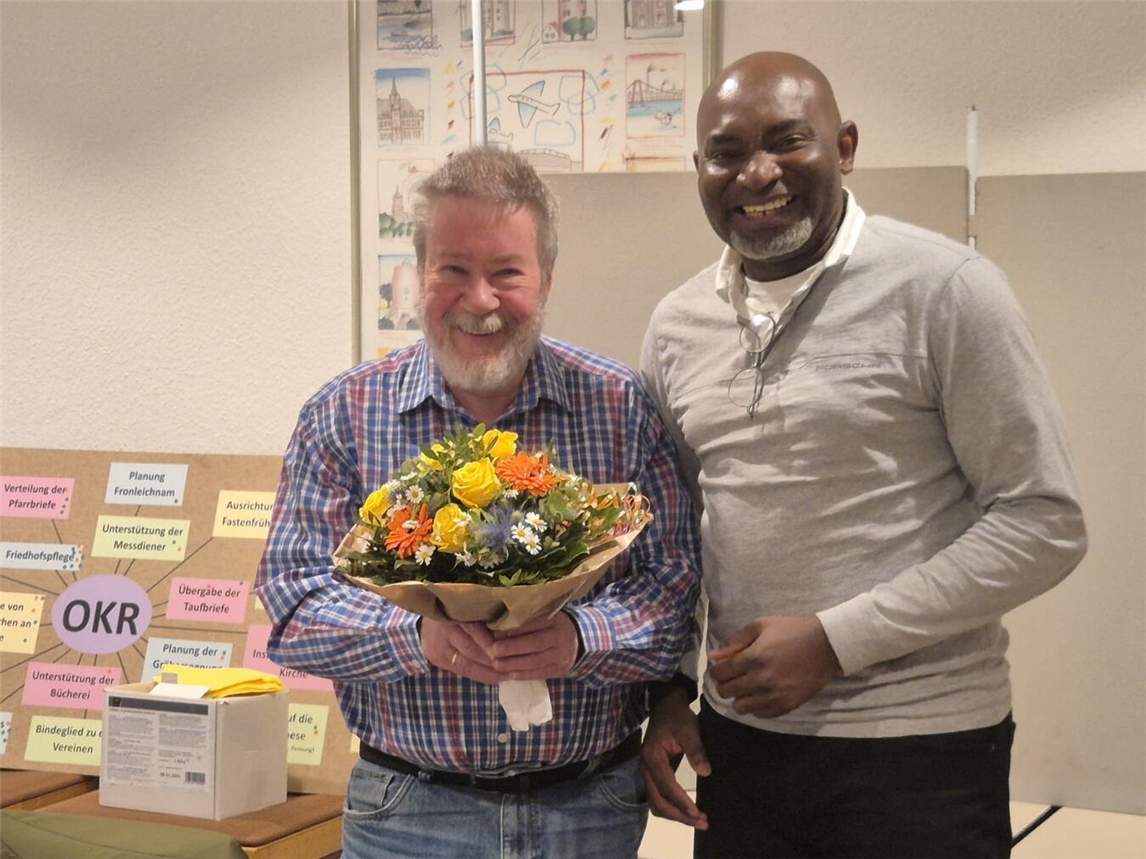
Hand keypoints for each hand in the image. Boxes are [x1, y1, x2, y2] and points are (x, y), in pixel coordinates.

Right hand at [421, 617, 503, 683]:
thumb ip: (482, 617)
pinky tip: (494, 678)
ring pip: (466, 665)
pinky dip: (480, 676)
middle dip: (493, 660)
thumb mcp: (465, 609)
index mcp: (455, 614)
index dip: (490, 641)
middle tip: (513, 665)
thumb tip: (510, 629)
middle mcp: (446, 632)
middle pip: (471, 649)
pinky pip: (462, 672)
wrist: (423, 625)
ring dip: (488, 672)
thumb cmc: (453, 613)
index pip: (473, 629)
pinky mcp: (438, 661)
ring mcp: (440, 648)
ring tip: (507, 675)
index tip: (508, 649)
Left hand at [488, 611, 579, 680]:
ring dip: (514, 664)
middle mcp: (561, 637)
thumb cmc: (555, 625)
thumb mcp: (547, 616)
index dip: (516, 629)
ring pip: (536, 661)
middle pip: (535, 643)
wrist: (581, 640)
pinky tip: (510, 675)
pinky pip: (540, 673)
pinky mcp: (560, 670)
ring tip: (496, 664)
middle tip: (493, 651)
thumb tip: (501, 626)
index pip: (535, 624)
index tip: (497, 633)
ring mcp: (562, 656)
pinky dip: (524, 675)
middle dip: (512, 648)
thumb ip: (529, 620)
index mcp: (556, 620)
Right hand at [640, 687, 710, 828]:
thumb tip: (705, 772)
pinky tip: (687, 812)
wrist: (665, 706)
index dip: (681, 802)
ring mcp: (647, 773)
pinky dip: (672, 808)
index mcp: (652, 757)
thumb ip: (696, 750)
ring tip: (698, 821)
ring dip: (675, 815)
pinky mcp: (653, 775)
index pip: (666, 786)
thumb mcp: (689, 728)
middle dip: (679, 815)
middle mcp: (645, 768)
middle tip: (702, 822)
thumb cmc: (677, 717)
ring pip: (656, 803)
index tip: (697, 813)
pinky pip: (658, 798)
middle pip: (658, 801)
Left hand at [708, 616, 841, 717]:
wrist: (827, 646)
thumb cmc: (792, 631)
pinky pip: (761, 715)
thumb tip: (714, 657)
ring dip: (739, 698)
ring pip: (741, 708)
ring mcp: (774, 696)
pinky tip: (761, 695)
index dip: (716, 672)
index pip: (720, 674)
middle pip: (727, 692)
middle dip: (724, 684)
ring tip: (747, 688)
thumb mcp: (761, 625)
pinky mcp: (787, 706)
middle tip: (732, 678)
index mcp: (753, 658)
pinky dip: (756, 707)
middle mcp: (761, 680)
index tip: (720, 669)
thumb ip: (735, 641)